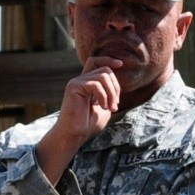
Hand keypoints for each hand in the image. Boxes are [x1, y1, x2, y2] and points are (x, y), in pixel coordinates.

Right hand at [36, 59, 122, 185]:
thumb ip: (110, 93)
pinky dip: (104, 96)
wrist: (75, 134)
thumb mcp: (105, 106)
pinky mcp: (73, 87)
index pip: (96, 61)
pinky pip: (95, 84)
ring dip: (112, 93)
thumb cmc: (88, 124)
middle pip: (105, 69)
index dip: (108, 60)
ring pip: (103, 76)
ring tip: (111, 108)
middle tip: (115, 105)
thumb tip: (116, 82)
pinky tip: (103, 107)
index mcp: (87, 83)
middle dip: (116, 86)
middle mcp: (81, 80)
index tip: (121, 64)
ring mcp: (77, 82)